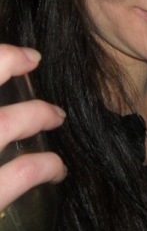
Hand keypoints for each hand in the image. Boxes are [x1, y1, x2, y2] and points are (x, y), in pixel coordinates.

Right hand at [0, 45, 65, 211]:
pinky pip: (18, 174)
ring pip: (5, 124)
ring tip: (56, 115)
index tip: (25, 56)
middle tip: (34, 65)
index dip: (1, 59)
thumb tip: (6, 108)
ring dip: (37, 114)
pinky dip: (44, 165)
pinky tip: (57, 167)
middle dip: (9, 66)